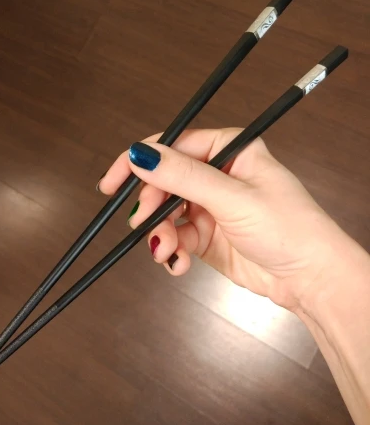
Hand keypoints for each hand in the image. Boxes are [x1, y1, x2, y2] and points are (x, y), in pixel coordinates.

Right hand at [99, 128, 347, 311]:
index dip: (139, 162)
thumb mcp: (232, 198)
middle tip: (144, 224)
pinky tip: (178, 263)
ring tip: (168, 252)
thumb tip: (142, 155)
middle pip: (164, 182)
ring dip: (160, 234)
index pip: (173, 146)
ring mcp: (211, 206)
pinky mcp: (207, 235)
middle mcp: (217, 174)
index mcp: (229, 149)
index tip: (113, 182)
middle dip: (151, 207)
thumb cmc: (290, 228)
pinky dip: (172, 251)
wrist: (311, 278)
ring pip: (166, 213)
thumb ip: (184, 176)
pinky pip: (175, 238)